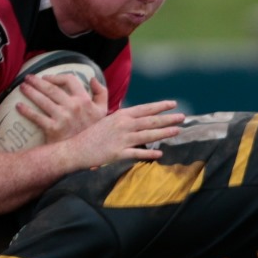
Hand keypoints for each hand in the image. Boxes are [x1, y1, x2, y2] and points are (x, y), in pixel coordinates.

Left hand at [16, 74, 106, 144]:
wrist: (86, 153)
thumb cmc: (92, 130)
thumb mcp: (103, 111)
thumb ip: (101, 93)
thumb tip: (92, 78)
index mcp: (84, 100)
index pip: (70, 80)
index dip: (56, 77)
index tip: (46, 77)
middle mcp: (73, 106)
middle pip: (51, 89)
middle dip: (37, 82)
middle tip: (27, 78)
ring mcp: (62, 118)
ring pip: (42, 100)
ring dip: (30, 92)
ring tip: (22, 87)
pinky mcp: (53, 129)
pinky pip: (36, 117)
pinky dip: (26, 110)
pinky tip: (19, 106)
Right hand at [53, 97, 183, 168]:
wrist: (75, 149)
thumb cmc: (89, 135)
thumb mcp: (105, 121)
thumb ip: (121, 119)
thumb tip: (133, 117)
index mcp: (120, 115)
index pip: (145, 109)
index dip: (160, 106)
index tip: (173, 104)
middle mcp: (123, 125)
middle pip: (150, 121)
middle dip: (168, 119)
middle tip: (183, 117)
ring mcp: (121, 139)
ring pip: (147, 135)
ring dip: (164, 133)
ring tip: (177, 131)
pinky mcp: (118, 153)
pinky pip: (137, 153)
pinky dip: (149, 154)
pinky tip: (159, 153)